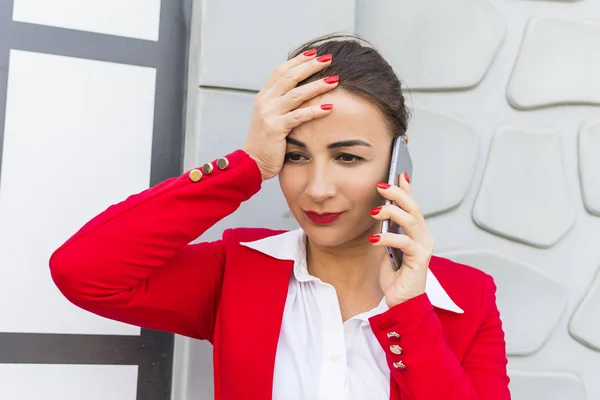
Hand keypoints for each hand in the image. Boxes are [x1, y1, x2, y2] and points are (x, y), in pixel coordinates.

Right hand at [244, 50, 338, 180]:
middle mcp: (265, 101)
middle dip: (310, 66)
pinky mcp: (276, 128)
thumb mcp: (270, 117)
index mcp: (264, 96)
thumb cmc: (266, 142)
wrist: (252, 163)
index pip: (281, 71)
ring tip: (334, 80)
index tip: (314, 53)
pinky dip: (315, 110)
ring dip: (317, 85)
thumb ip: (281, 103)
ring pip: (296, 94)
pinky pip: (298, 116)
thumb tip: (301, 91)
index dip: (298, 60)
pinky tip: (329, 107)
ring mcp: (269, 114)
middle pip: (290, 76)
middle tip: (328, 59)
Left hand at [369, 172, 433, 306]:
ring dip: (392, 212)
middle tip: (381, 186)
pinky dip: (388, 238)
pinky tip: (374, 240)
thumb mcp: (389, 247)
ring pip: (411, 220)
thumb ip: (388, 230)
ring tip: (375, 211)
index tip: (398, 173)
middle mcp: (424, 237)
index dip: (407, 189)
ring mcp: (424, 247)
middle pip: (413, 208)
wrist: (402, 302)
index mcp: (418, 233)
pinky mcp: (419, 259)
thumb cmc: (396, 276)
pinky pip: (405, 242)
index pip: (413, 205)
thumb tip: (380, 211)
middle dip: (398, 194)